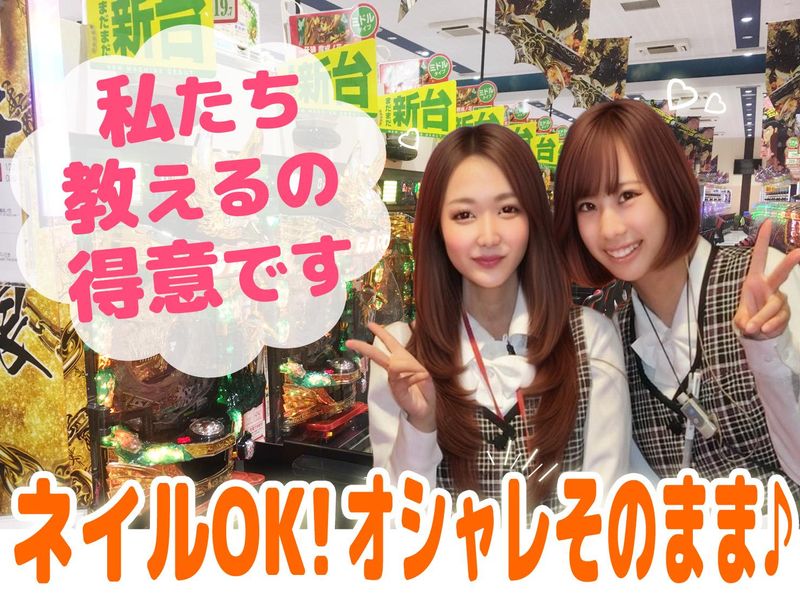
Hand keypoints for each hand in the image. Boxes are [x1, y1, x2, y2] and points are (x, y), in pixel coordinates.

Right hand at [345, 322, 436, 431]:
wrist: (427, 408)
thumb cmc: (425, 387)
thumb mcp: (423, 371)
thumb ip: (413, 363)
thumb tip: (403, 355)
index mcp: (402, 359)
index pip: (390, 342)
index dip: (381, 332)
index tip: (369, 324)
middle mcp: (394, 368)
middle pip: (377, 355)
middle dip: (363, 348)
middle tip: (349, 342)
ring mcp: (393, 381)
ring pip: (394, 366)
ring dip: (411, 367)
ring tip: (423, 373)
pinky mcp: (397, 391)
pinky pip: (404, 379)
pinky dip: (415, 377)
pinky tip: (423, 379)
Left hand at [734, 219, 799, 339]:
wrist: (758, 334)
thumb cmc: (747, 318)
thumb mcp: (741, 319)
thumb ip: (745, 320)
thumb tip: (753, 326)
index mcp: (754, 281)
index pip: (759, 258)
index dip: (763, 241)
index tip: (768, 223)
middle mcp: (769, 287)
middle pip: (780, 274)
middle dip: (789, 263)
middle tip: (799, 252)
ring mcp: (779, 299)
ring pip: (774, 304)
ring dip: (763, 317)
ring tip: (754, 328)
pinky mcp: (785, 312)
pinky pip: (780, 317)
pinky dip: (771, 325)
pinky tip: (764, 330)